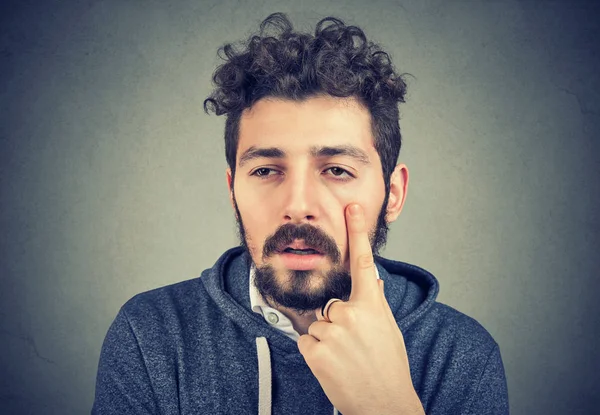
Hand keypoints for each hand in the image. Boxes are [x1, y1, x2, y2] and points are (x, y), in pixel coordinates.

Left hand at [297, 204, 424, 414]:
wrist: (384, 405)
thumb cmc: (389, 367)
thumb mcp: (389, 330)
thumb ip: (375, 303)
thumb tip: (369, 279)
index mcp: (372, 305)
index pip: (362, 262)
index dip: (356, 232)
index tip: (352, 208)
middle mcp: (350, 313)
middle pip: (330, 304)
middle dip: (337, 321)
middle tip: (355, 346)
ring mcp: (332, 332)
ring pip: (318, 324)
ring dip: (327, 339)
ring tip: (346, 358)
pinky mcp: (315, 351)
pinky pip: (307, 341)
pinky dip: (316, 352)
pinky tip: (334, 365)